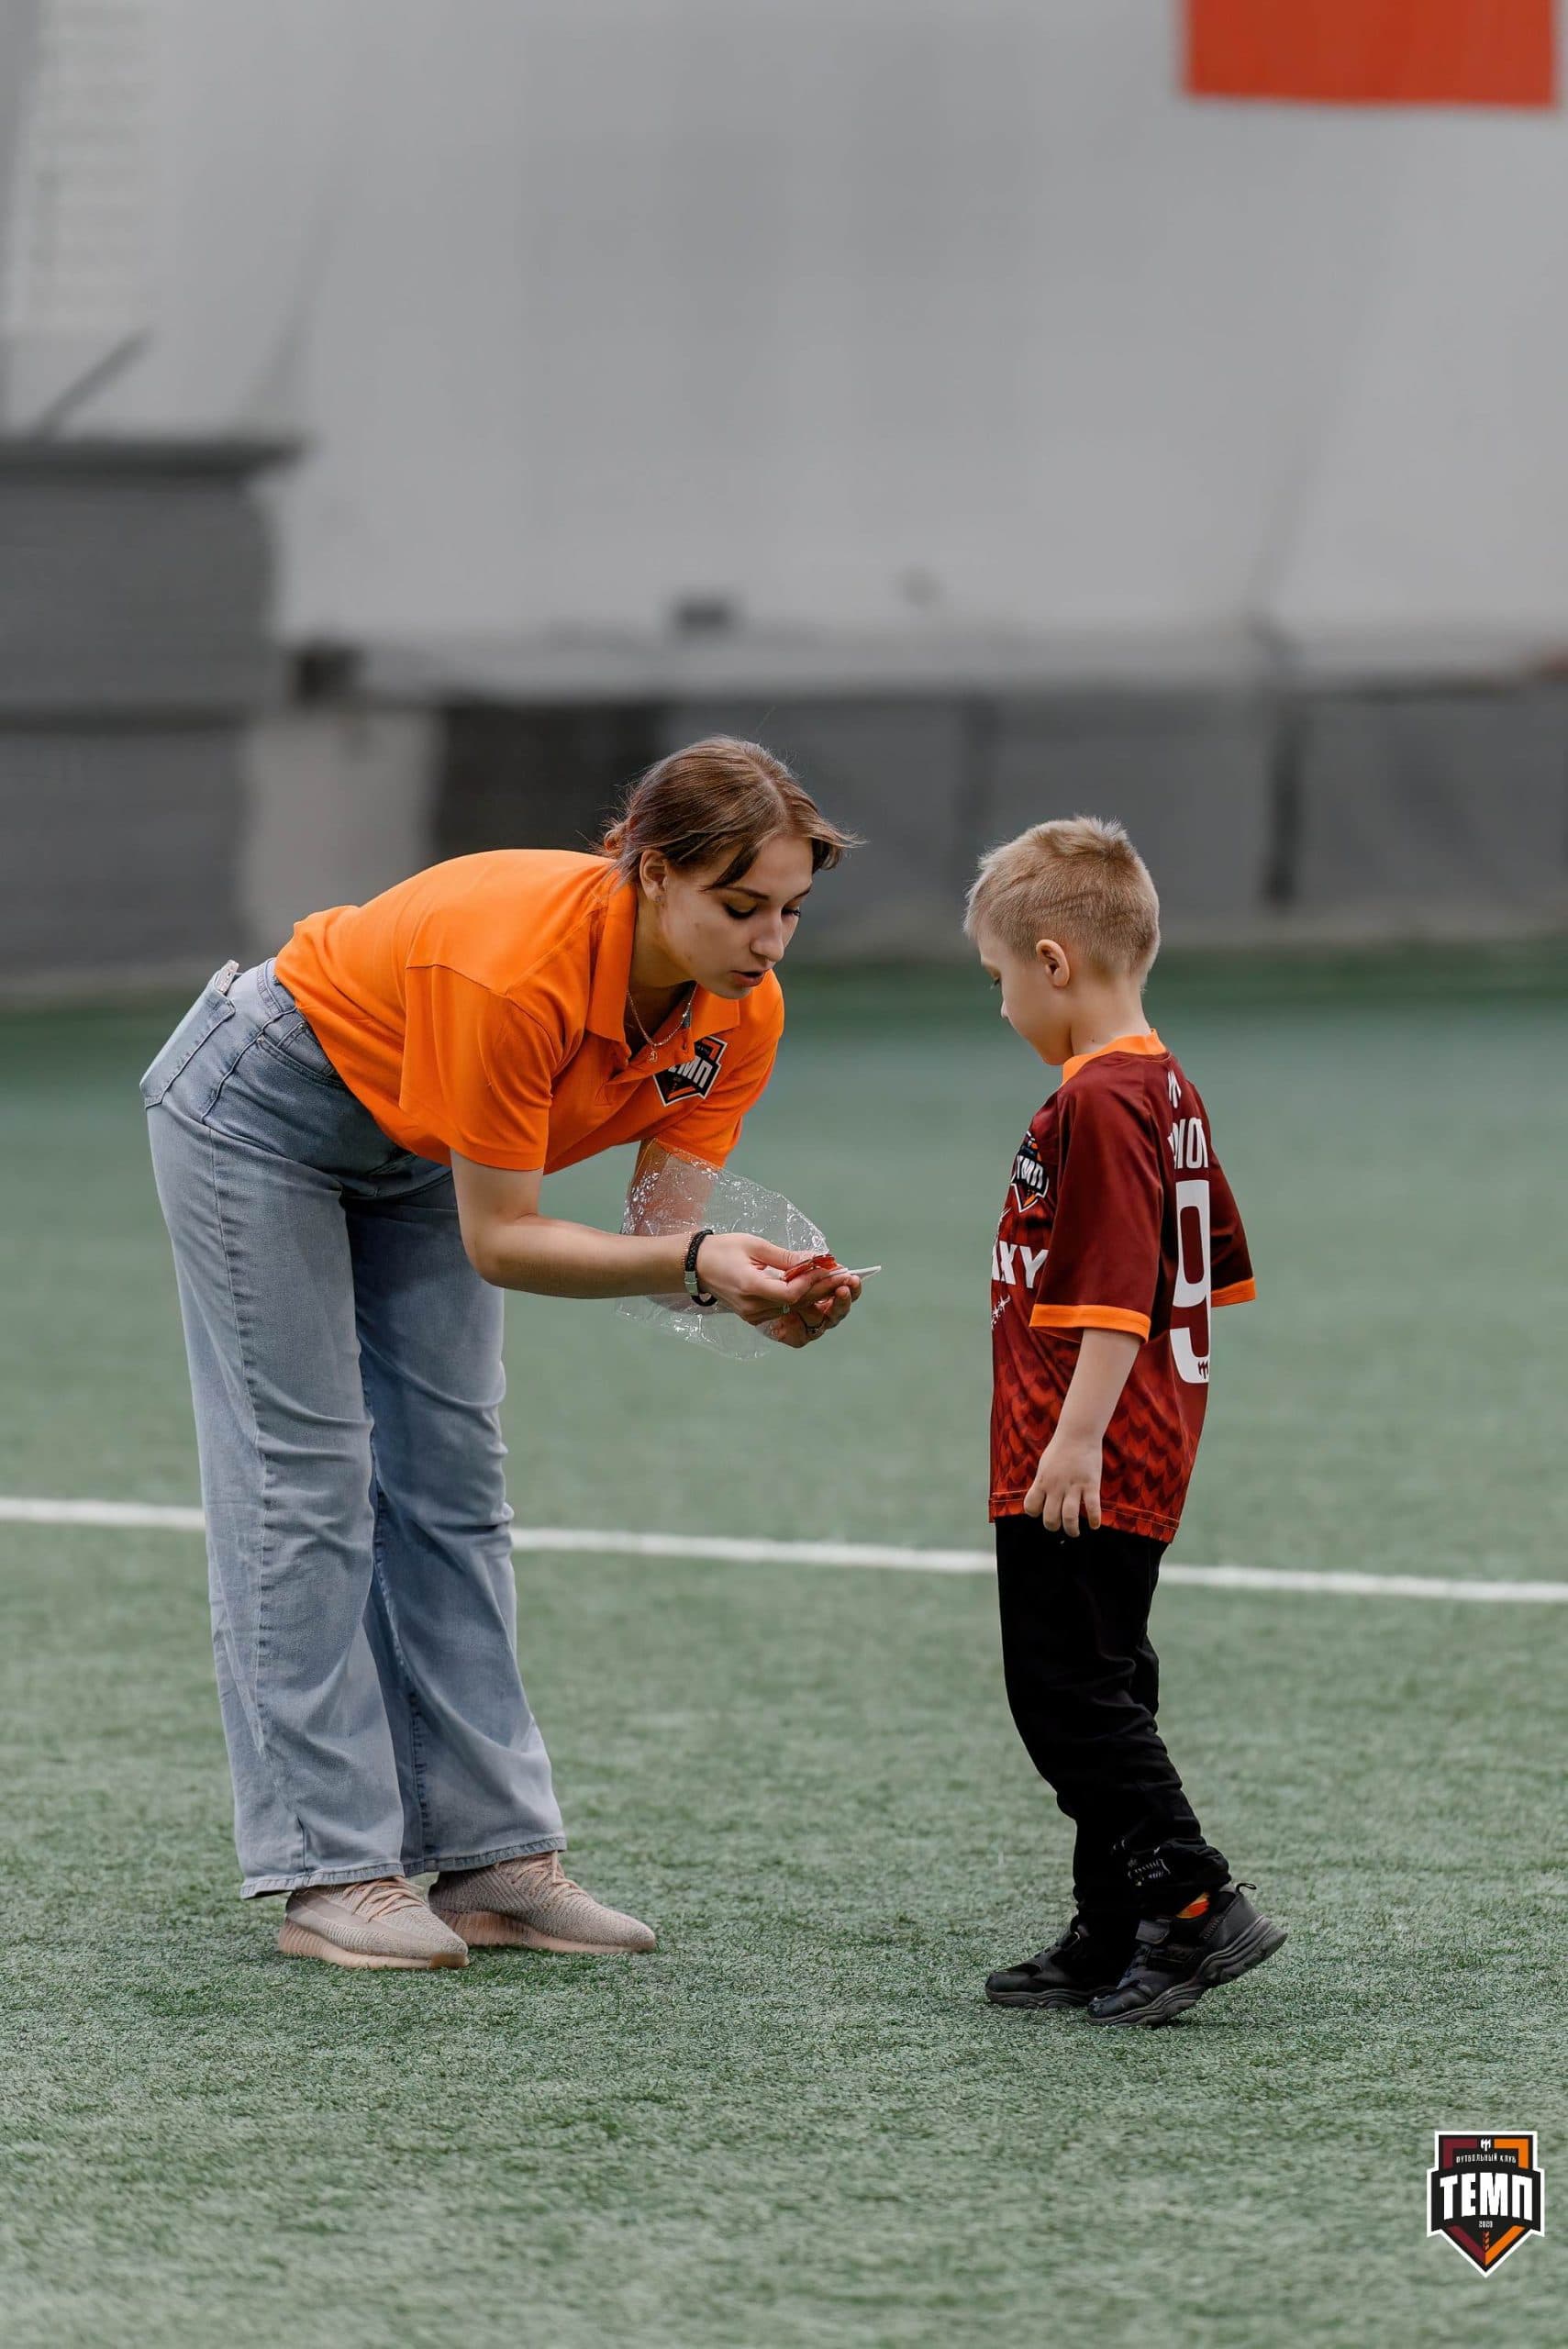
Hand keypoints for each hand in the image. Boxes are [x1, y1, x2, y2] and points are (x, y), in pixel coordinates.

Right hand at [694, 1234, 861, 1332]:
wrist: (695, 1267)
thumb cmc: (722, 1250)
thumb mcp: (754, 1245)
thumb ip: (786, 1257)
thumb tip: (815, 1259)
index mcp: (751, 1288)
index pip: (792, 1292)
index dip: (814, 1280)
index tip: (829, 1265)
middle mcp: (754, 1308)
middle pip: (799, 1304)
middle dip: (825, 1290)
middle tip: (846, 1276)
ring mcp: (755, 1316)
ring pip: (795, 1310)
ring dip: (818, 1296)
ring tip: (838, 1282)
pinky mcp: (756, 1317)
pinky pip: (786, 1311)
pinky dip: (804, 1300)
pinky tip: (819, 1290)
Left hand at [1023, 1430, 1101, 1534]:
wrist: (1078, 1434)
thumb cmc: (1060, 1449)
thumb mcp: (1044, 1466)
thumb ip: (1043, 1483)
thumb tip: (1041, 1498)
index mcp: (1042, 1481)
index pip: (1031, 1506)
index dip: (1035, 1513)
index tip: (1042, 1512)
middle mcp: (1055, 1487)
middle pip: (1050, 1517)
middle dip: (1053, 1526)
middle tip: (1059, 1526)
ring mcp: (1073, 1486)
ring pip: (1069, 1516)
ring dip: (1071, 1529)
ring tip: (1074, 1532)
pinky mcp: (1090, 1484)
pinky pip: (1092, 1507)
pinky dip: (1094, 1519)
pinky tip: (1094, 1525)